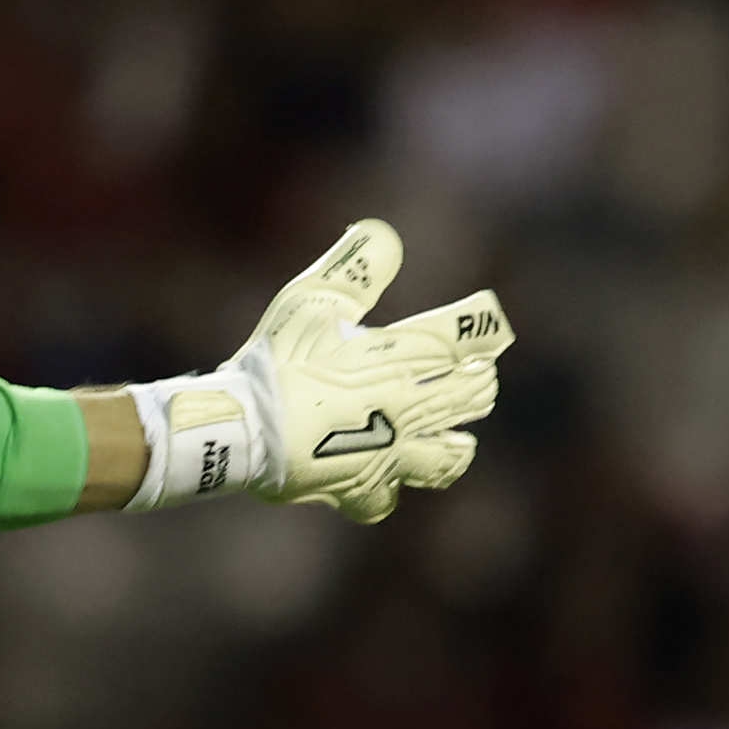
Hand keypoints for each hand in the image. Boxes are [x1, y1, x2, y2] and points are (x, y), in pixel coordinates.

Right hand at [131, 221, 508, 523]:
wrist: (243, 429)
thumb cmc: (276, 360)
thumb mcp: (312, 301)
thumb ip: (355, 268)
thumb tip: (385, 234)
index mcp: (404, 354)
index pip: (471, 332)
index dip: (482, 324)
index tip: (484, 320)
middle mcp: (410, 405)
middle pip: (475, 393)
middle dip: (477, 380)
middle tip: (473, 373)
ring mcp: (393, 453)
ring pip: (452, 454)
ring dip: (456, 441)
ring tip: (453, 435)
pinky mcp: (365, 488)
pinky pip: (392, 495)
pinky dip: (390, 487)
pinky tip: (386, 477)